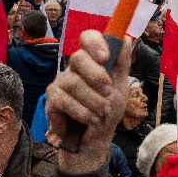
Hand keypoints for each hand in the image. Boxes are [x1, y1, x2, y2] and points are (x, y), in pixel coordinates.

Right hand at [45, 30, 131, 174]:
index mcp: (92, 61)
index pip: (87, 38)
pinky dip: (82, 112)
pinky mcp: (52, 100)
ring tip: (103, 112)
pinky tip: (92, 120)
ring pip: (72, 82)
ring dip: (93, 99)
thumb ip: (121, 65)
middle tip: (108, 91)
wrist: (96, 137)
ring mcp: (60, 83)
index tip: (105, 57)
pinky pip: (64, 101)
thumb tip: (125, 39)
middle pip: (78, 58)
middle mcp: (73, 69)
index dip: (94, 43)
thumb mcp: (120, 88)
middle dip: (96, 75)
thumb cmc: (108, 109)